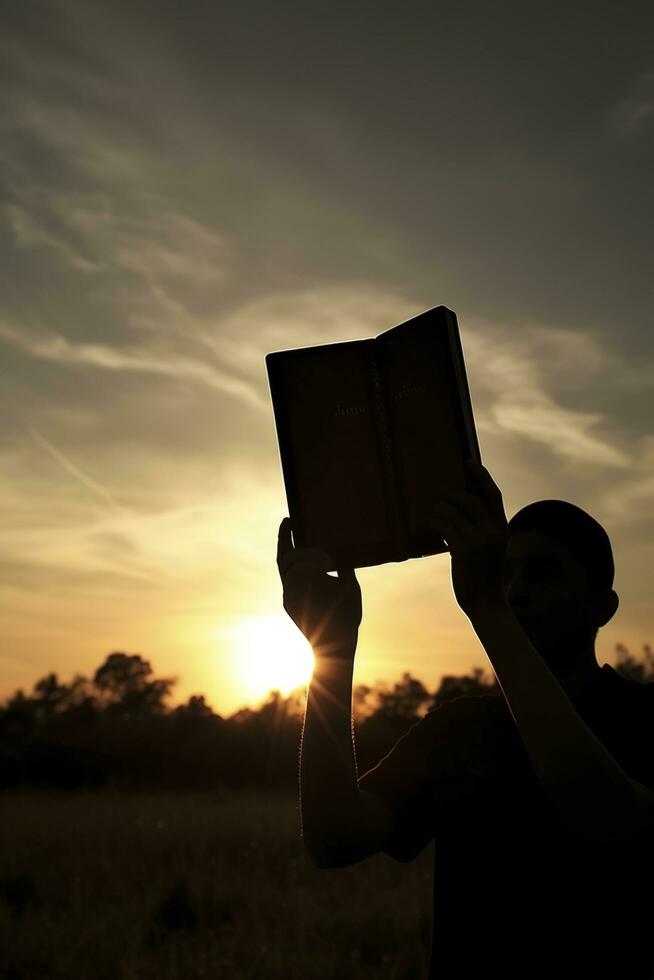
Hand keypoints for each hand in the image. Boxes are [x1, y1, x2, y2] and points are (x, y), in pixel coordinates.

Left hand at [276, 518, 361, 654]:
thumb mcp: (350, 586)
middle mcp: (292, 587)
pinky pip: (287, 580)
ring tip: (290, 536)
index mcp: (307, 579)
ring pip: (282, 569)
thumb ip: (345, 566)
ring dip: (287, 553)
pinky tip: (301, 561)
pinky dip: (291, 567)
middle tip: (289, 522)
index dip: (306, 545)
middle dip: (286, 539)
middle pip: (284, 558)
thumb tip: (344, 550)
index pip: (299, 554)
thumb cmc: (346, 616)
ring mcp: (288, 597)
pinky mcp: (288, 604)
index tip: (315, 536)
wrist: (334, 648)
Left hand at [428, 460, 509, 617]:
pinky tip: (431, 525)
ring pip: (453, 512)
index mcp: (502, 528)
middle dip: (451, 496)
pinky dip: (435, 522)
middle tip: (440, 499)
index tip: (469, 462)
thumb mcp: (490, 549)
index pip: (493, 494)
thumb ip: (482, 530)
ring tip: (432, 513)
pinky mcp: (463, 550)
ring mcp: (479, 540)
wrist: (486, 603)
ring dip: (439, 510)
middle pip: (469, 499)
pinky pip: (445, 526)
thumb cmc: (484, 576)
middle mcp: (493, 531)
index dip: (481, 476)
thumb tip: (460, 510)